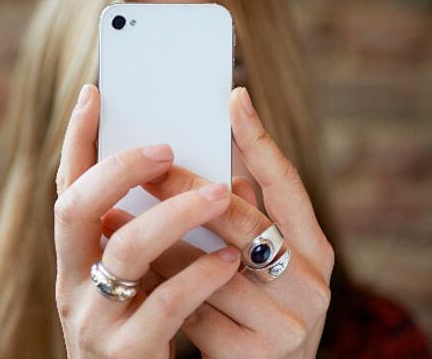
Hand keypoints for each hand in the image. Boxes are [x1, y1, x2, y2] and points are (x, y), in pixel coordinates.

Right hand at [54, 84, 241, 358]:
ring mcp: (94, 319)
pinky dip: (199, 274)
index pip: (65, 187)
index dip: (76, 139)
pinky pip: (164, 305)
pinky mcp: (127, 354)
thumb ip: (147, 229)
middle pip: (75, 208)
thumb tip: (185, 166)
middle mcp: (72, 283)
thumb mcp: (136, 277)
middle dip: (120, 168)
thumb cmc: (143, 328)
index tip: (96, 92)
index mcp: (75, 258)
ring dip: (175, 213)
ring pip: (125, 251)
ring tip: (222, 192)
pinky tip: (228, 258)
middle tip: (167, 147)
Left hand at [103, 87, 333, 357]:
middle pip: (239, 219)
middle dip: (184, 187)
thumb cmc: (260, 311)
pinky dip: (155, 286)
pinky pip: (189, 309)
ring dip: (156, 239)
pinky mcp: (250, 355)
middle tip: (145, 158)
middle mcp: (311, 286)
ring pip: (204, 265)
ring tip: (114, 212)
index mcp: (317, 252)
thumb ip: (251, 217)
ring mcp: (285, 324)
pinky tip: (128, 268)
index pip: (289, 185)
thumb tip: (221, 159)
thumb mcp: (268, 267)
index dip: (261, 141)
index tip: (233, 97)